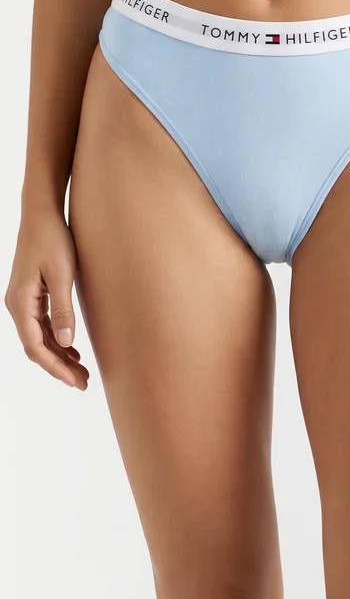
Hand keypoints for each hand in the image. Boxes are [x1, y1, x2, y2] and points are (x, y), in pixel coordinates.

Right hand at [5, 210, 88, 389]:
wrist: (42, 214)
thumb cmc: (53, 239)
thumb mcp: (62, 274)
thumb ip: (63, 309)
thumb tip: (65, 343)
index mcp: (20, 302)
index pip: (34, 346)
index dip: (54, 367)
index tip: (74, 381)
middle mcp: (17, 305)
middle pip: (36, 347)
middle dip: (59, 368)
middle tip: (84, 383)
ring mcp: (24, 300)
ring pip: (39, 338)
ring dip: (59, 356)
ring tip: (81, 372)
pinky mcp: (33, 294)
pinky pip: (42, 326)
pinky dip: (56, 340)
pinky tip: (72, 350)